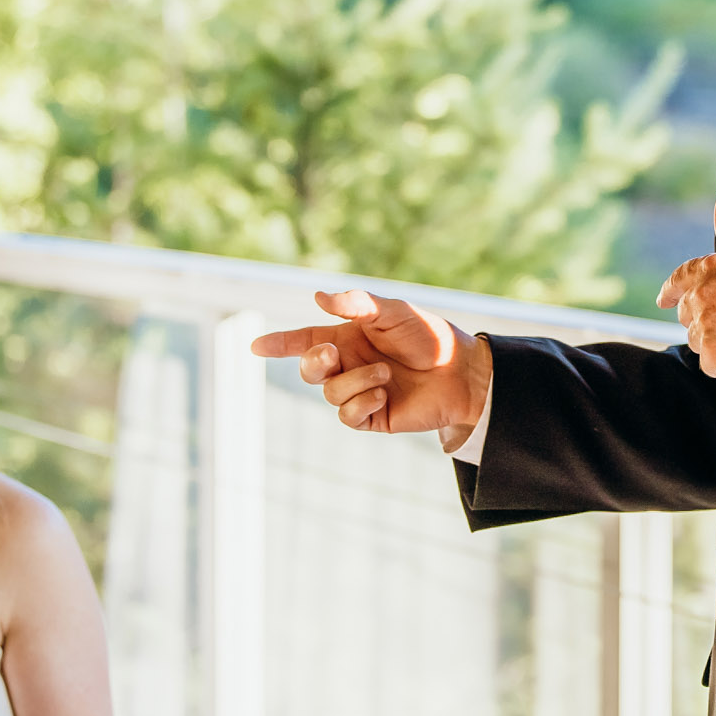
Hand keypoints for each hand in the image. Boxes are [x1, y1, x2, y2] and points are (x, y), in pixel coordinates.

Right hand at [250, 290, 493, 440]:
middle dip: (314, 361)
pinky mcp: (372, 416)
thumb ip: (356, 304)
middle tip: (334, 353)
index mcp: (347, 337)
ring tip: (386, 373)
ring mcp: (359, 391)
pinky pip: (348, 415)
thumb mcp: (392, 311)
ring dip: (355, 381)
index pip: (304, 340)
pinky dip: (361, 403)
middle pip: (309, 369)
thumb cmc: (428, 336)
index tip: (254, 346)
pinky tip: (382, 395)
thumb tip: (317, 298)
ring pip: (330, 392)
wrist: (460, 371)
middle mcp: (349, 365)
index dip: (279, 344)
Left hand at [658, 193, 715, 379]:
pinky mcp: (713, 356)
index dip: (670, 290)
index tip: (665, 299)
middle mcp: (700, 298)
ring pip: (698, 340)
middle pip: (688, 314)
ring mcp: (704, 328)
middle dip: (706, 317)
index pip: (678, 279)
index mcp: (708, 270)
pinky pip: (710, 365)